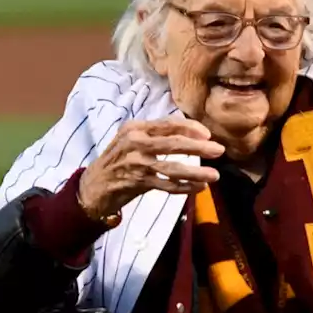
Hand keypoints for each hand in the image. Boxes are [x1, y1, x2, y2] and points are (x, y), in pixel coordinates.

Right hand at [78, 119, 224, 218]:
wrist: (93, 186)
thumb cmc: (117, 161)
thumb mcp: (131, 140)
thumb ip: (155, 135)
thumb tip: (190, 134)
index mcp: (135, 128)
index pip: (168, 124)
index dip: (190, 128)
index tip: (208, 134)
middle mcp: (135, 143)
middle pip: (173, 143)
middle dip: (199, 147)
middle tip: (219, 150)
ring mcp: (136, 164)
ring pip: (172, 167)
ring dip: (196, 172)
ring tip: (214, 176)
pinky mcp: (137, 183)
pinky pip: (166, 186)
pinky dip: (185, 188)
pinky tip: (199, 189)